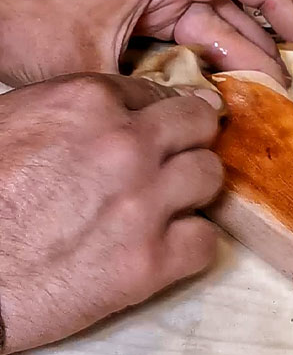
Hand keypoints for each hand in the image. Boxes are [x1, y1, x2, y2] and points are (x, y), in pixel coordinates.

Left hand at [0, 0, 292, 87]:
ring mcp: (143, 11)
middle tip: (280, 89)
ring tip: (259, 96)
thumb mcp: (88, 62)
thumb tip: (193, 115)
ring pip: (204, 35)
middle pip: (225, 15)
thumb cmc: (26, 16)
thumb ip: (144, 90)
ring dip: (232, 62)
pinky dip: (199, 70)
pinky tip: (214, 97)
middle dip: (257, 48)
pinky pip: (177, 48)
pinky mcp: (128, 31)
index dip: (273, 0)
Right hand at [0, 73, 222, 353]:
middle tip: (173, 159)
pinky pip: (206, 241)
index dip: (156, 114)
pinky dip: (189, 245)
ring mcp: (144, 204)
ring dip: (192, 190)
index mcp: (86, 103)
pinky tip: (164, 246)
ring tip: (165, 205)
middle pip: (199, 125)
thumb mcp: (13, 122)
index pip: (158, 92)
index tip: (154, 131)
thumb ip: (74, 110)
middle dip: (189, 139)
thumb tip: (121, 109)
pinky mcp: (150, 262)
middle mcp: (126, 146)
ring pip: (210, 177)